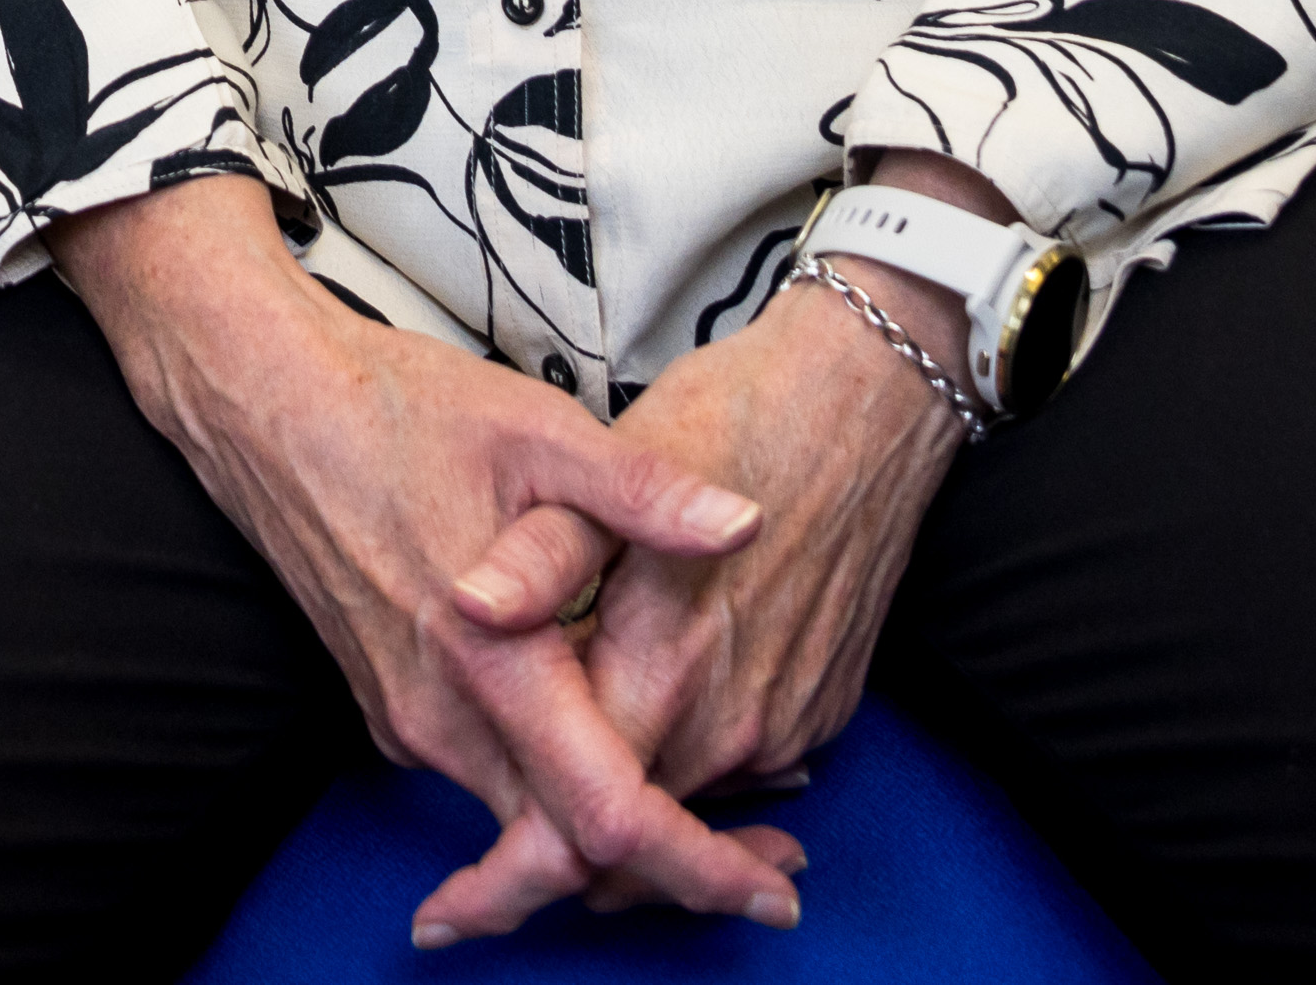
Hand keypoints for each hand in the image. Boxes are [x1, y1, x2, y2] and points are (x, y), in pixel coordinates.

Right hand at [51, 180, 810, 937]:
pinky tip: (626, 747)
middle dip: (678, 870)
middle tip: (781, 858)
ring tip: (730, 812)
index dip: (696, 866)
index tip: (774, 891)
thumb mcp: (537, 430)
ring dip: (624, 834)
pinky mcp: (398, 710)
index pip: (601, 816)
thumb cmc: (398, 409)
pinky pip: (496, 785)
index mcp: (490, 657)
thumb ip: (641, 493)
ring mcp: (411, 721)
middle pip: (570, 851)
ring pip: (530, 824)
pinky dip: (568, 793)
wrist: (265, 406)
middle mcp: (442, 716)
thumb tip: (745, 524)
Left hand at [405, 156, 1009, 943]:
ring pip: (677, 808)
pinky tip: (632, 745)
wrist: (871, 400)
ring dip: (614, 820)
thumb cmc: (732, 414)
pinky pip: (730, 773)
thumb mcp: (604, 460)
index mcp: (665, 667)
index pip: (581, 824)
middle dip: (551, 867)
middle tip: (468, 893)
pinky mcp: (819, 710)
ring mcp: (786, 724)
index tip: (445, 916)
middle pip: (627, 841)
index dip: (507, 880)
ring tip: (536, 820)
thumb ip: (541, 553)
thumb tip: (468, 604)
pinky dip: (675, 776)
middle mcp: (733, 722)